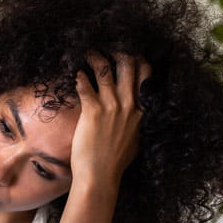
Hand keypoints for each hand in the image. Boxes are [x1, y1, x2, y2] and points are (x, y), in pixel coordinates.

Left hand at [71, 52, 151, 186]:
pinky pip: (86, 86)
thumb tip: (136, 113)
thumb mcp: (136, 138)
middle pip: (128, 66)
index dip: (139, 60)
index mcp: (142, 110)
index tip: (130, 52)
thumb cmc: (116, 161)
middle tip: (109, 46)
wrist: (101, 175)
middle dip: (119, 52)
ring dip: (96, 59)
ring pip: (105, 71)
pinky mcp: (93, 111)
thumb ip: (137, 121)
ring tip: (88, 53)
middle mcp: (130, 104)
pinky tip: (76, 73)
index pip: (147, 75)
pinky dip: (80, 77)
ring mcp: (112, 107)